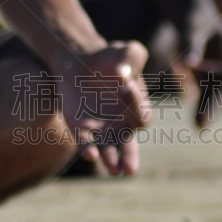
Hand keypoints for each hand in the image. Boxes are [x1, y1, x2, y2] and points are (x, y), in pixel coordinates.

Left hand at [57, 41, 149, 175]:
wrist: (81, 62)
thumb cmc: (111, 58)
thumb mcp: (127, 51)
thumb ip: (133, 56)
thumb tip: (124, 74)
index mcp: (137, 110)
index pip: (140, 115)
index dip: (134, 102)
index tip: (124, 85)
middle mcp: (121, 125)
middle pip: (128, 146)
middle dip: (129, 158)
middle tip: (129, 170)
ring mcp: (101, 130)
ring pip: (107, 150)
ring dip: (110, 160)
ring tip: (113, 170)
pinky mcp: (81, 129)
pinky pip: (85, 143)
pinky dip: (87, 149)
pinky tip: (90, 155)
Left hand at [175, 6, 221, 127]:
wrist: (188, 7)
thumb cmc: (189, 13)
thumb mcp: (190, 26)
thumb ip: (190, 44)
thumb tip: (190, 64)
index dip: (217, 100)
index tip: (205, 116)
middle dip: (213, 108)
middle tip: (201, 128)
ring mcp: (219, 64)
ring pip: (214, 90)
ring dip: (207, 106)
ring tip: (198, 127)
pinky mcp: (208, 67)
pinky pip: (204, 86)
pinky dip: (199, 98)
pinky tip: (190, 110)